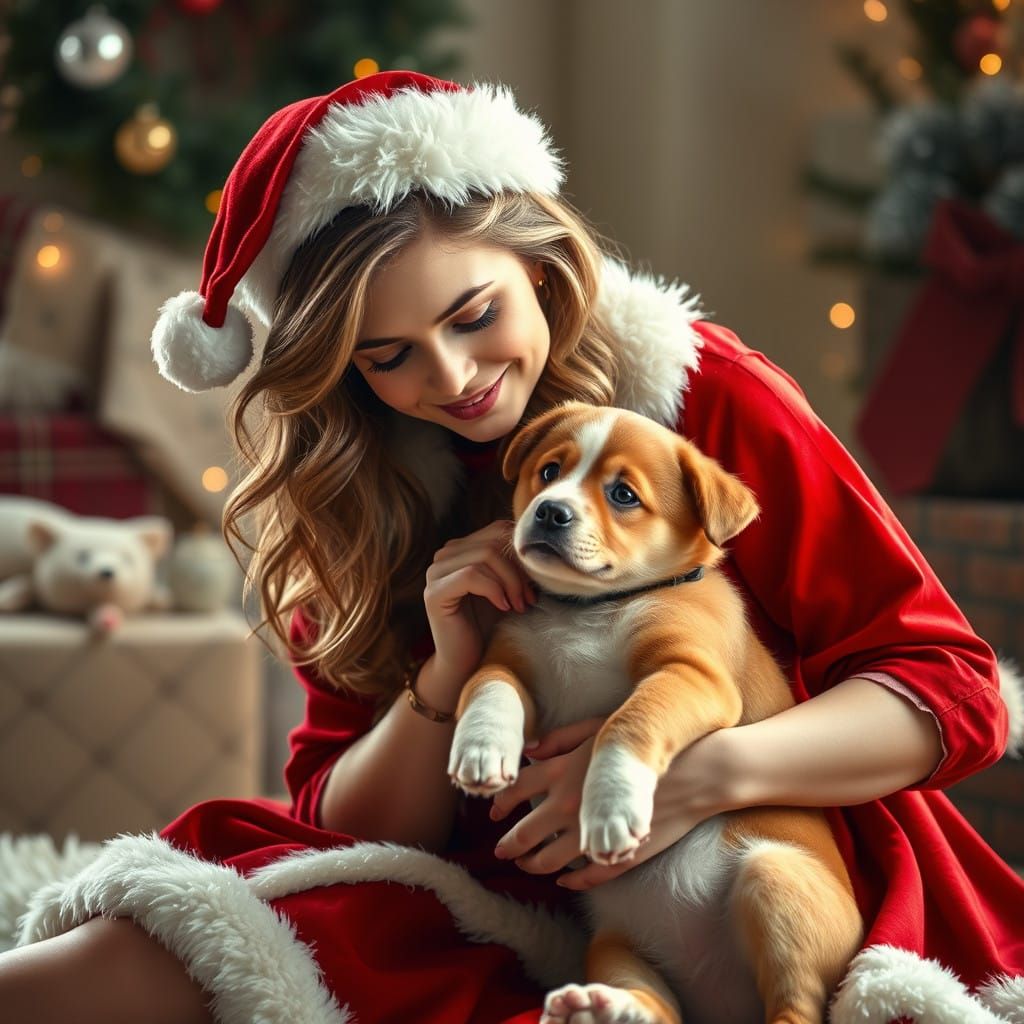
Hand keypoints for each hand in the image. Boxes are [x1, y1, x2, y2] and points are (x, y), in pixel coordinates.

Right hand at [423, 520, 536, 682]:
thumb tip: (543, 544)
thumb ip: (515, 562)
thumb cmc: (488, 624)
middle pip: (493, 541)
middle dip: (519, 569)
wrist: (466, 662)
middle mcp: (444, 554)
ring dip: (510, 581)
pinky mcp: (433, 593)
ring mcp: (435, 572)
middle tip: (530, 598)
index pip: (498, 530)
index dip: (523, 552)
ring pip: (485, 556)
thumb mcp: (506, 586)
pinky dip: (494, 590)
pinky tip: (504, 607)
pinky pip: (471, 575)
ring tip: (520, 605)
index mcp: (461, 548)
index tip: (536, 583)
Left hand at [493, 719, 734, 889]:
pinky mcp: (616, 855)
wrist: (693, 772)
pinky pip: (585, 876)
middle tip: (501, 851)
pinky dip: (571, 880)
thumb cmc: (645, 743)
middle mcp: (570, 806)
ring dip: (533, 865)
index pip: (516, 791)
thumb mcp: (598, 728)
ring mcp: (592, 834)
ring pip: (549, 860)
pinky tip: (565, 880)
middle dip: (509, 845)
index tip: (494, 811)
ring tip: (527, 865)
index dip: (501, 803)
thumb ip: (561, 738)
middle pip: (525, 833)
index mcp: (562, 773)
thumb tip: (530, 750)